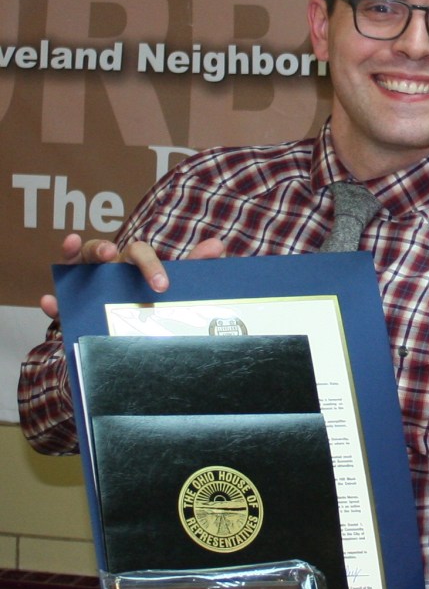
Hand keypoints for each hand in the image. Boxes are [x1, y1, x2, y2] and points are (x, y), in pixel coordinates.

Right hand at [39, 233, 225, 319]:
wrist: (132, 343)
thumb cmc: (155, 303)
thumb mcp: (176, 288)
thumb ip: (195, 267)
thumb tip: (218, 245)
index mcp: (134, 263)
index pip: (139, 252)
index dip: (149, 263)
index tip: (161, 284)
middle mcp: (108, 269)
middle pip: (100, 249)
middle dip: (103, 246)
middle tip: (112, 252)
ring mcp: (87, 286)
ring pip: (76, 264)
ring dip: (75, 254)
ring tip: (74, 246)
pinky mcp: (73, 309)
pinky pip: (60, 302)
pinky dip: (53, 302)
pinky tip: (50, 301)